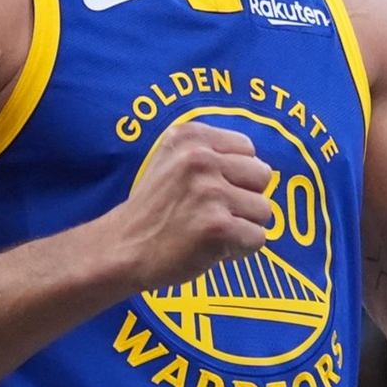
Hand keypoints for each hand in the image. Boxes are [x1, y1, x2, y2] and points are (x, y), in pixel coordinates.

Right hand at [108, 122, 276, 289]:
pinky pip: (257, 238)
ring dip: (243, 226)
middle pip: (262, 176)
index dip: (236, 175)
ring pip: (263, 209)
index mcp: (191, 137)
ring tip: (211, 231)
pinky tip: (212, 248)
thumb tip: (262, 168)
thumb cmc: (155, 208)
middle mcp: (200, 159)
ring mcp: (209, 193)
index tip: (211, 191)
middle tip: (214, 213)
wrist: (123, 248)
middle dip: (245, 198)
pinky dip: (240, 250)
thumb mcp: (172, 160)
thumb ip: (213, 154)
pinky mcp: (217, 226)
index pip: (248, 150)